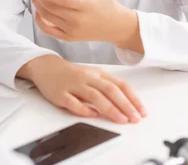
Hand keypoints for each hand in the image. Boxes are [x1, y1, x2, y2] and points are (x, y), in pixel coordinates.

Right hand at [18, 55, 146, 123]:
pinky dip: (85, 110)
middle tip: (135, 118)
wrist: (45, 66)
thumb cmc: (71, 73)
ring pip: (95, 96)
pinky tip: (94, 115)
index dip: (133, 98)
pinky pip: (74, 103)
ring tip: (121, 120)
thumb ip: (108, 87)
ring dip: (110, 109)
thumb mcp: (92, 75)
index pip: (119, 84)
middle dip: (125, 105)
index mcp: (97, 73)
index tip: (142, 111)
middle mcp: (87, 77)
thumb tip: (127, 103)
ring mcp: (73, 85)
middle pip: (110, 90)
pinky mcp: (60, 94)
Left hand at [29, 0, 142, 52]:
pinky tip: (37, 9)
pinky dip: (39, 20)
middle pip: (51, 7)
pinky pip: (48, 30)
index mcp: (86, 6)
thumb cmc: (107, 3)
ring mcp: (71, 30)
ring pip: (47, 16)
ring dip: (37, 3)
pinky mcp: (67, 38)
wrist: (115, 27)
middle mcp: (78, 20)